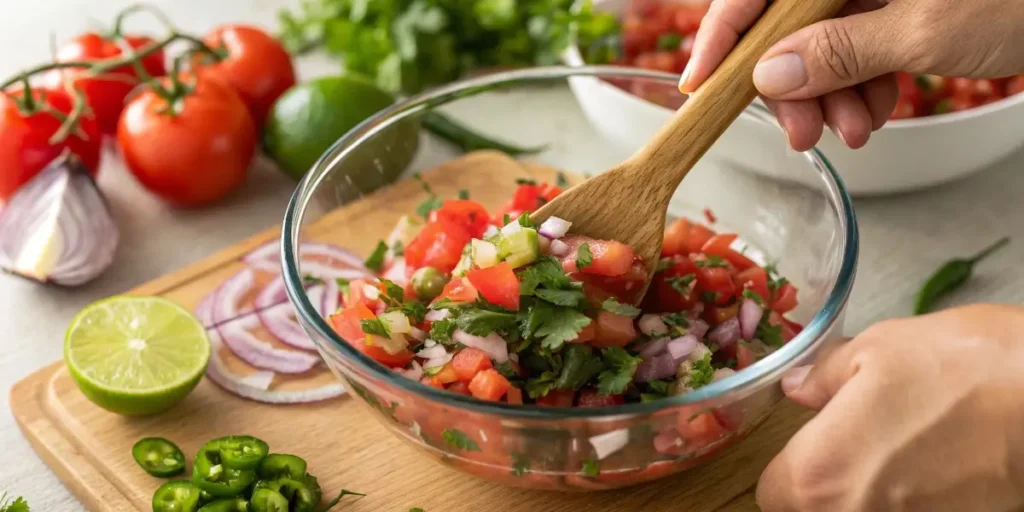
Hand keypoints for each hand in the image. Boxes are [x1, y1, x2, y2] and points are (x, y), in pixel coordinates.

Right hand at [679, 0, 1023, 150]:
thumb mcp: (925, 28)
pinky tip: (880, 108)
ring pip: (823, 37)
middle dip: (793, 81)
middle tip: (801, 132)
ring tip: (859, 130)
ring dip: (832, 93)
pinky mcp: (900, 0)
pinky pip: (859, 42)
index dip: (721, 36)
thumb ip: (839, 52)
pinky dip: (863, 81)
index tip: (701, 87)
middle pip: (786, 17)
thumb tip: (767, 76)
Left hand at [756, 304, 1023, 510]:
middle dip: (827, 487)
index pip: (772, 494)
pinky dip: (910, 506)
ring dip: (868, 499)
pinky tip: (934, 477)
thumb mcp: (880, 349)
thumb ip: (824, 376)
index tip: (810, 449)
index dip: (791, 469)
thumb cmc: (969, 368)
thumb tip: (798, 388)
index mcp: (820, 473)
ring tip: (901, 461)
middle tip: (859, 452)